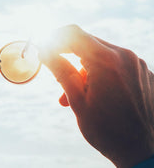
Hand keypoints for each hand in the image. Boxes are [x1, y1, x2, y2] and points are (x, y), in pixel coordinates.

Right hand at [39, 25, 153, 167]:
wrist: (142, 151)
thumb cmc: (107, 130)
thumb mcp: (77, 100)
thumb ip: (60, 70)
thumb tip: (44, 51)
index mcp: (106, 61)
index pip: (73, 34)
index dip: (54, 38)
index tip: (44, 49)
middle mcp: (125, 56)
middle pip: (87, 44)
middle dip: (69, 58)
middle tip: (60, 82)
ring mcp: (137, 64)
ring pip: (101, 55)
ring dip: (84, 70)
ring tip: (76, 96)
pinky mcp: (143, 73)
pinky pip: (116, 65)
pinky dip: (101, 74)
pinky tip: (96, 95)